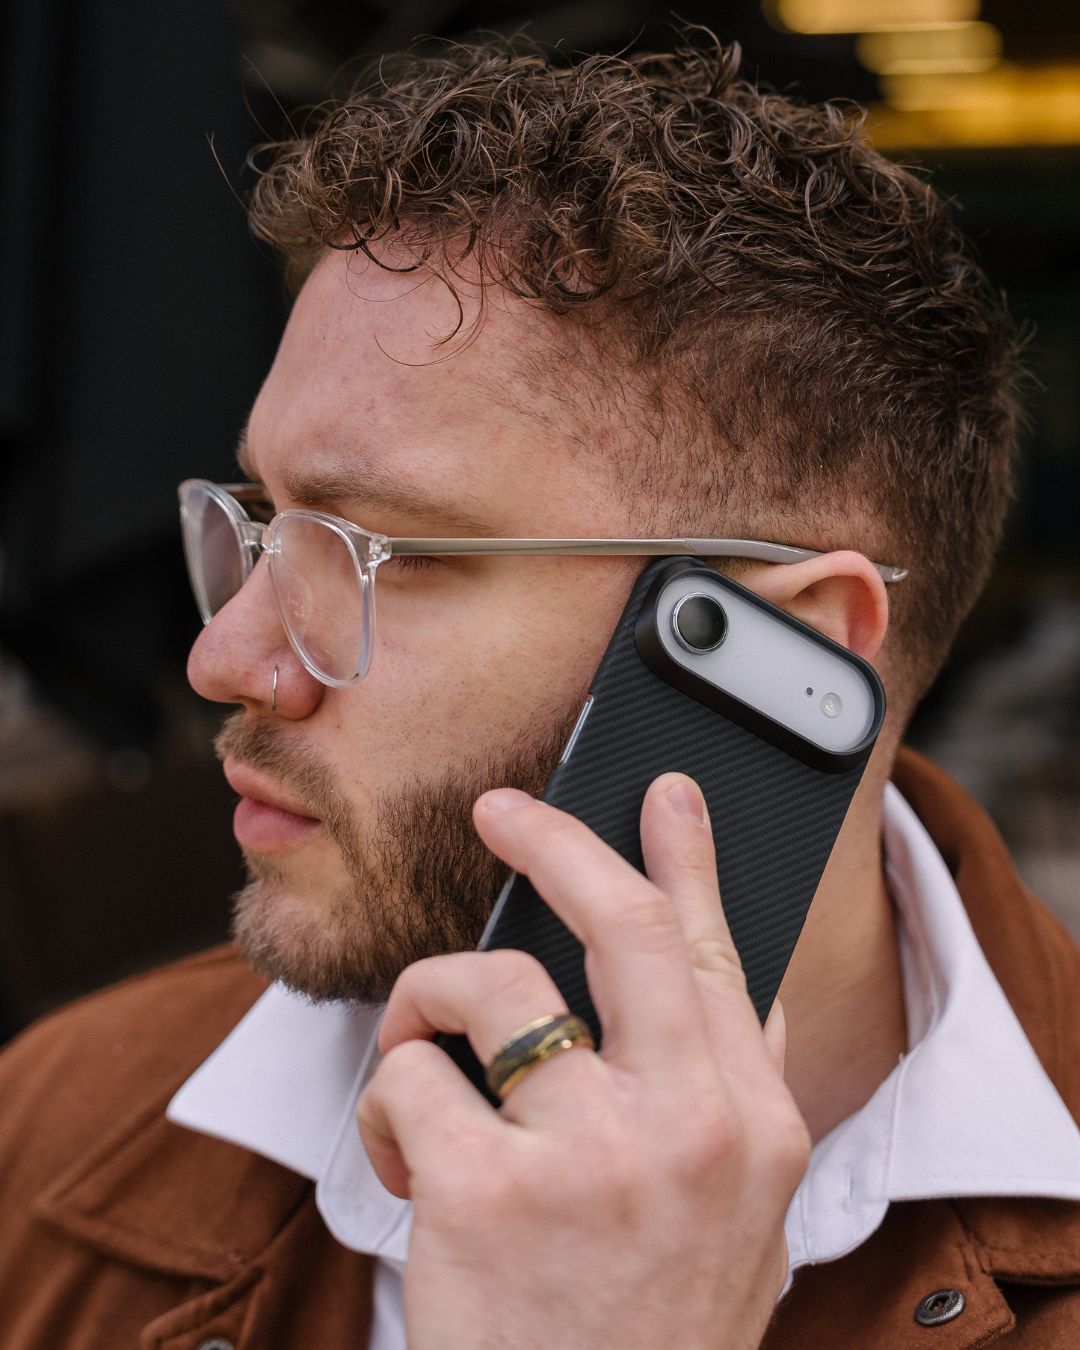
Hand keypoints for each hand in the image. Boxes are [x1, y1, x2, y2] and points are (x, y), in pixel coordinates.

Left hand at [356, 774, 810, 1349]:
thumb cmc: (642, 1332)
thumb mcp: (735, 1224)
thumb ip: (729, 1102)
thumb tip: (732, 988)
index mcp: (753, 1128)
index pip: (721, 955)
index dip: (687, 860)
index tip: (663, 794)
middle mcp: (690, 1128)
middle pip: (621, 924)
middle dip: (555, 840)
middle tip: (504, 810)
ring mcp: (592, 1155)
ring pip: (485, 984)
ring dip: (429, 1006)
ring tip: (423, 1067)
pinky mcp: (489, 1189)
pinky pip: (408, 1072)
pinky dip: (385, 1109)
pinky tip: (407, 1168)